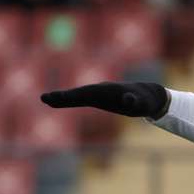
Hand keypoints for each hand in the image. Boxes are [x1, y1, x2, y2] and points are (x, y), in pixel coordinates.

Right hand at [41, 82, 169, 119]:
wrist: (149, 95)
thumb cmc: (144, 101)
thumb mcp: (142, 103)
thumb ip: (135, 102)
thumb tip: (129, 100)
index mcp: (107, 91)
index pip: (84, 94)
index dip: (68, 97)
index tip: (51, 98)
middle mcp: (101, 90)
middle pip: (79, 94)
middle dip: (62, 97)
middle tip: (44, 98)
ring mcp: (99, 94)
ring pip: (78, 95)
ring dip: (63, 98)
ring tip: (46, 99)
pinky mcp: (100, 98)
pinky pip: (82, 98)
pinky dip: (69, 99)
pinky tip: (55, 101)